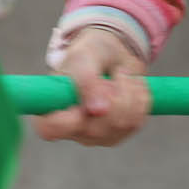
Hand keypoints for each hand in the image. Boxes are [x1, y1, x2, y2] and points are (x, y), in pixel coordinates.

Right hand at [31, 28, 151, 146]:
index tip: (79, 107)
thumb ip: (86, 80)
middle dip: (111, 94)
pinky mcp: (120, 134)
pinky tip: (130, 86)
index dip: (65, 121)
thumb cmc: (91, 53)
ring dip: (128, 91)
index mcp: (51, 108)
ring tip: (119, 77)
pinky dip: (139, 96)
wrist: (114, 54)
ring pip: (122, 124)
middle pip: (96, 129)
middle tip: (106, 77)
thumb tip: (98, 111)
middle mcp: (71, 128)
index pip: (49, 128)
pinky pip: (138, 121)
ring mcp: (97, 135)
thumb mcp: (84, 57)